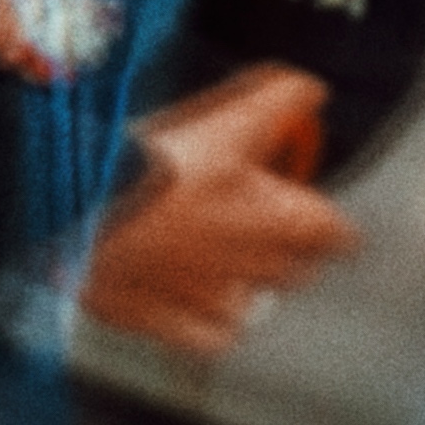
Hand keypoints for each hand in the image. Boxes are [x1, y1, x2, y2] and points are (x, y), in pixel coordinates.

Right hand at [77, 63, 361, 358]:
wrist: (87, 213)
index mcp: (281, 221)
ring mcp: (216, 303)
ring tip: (224, 255)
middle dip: (289, 249)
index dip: (331, 224)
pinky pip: (213, 335)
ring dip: (248, 282)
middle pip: (298, 270)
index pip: (337, 235)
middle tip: (266, 224)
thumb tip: (311, 90)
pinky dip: (210, 320)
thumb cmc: (158, 167)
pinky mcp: (174, 326)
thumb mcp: (227, 116)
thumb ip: (280, 100)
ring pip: (256, 303)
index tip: (321, 215)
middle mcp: (257, 269)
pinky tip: (195, 294)